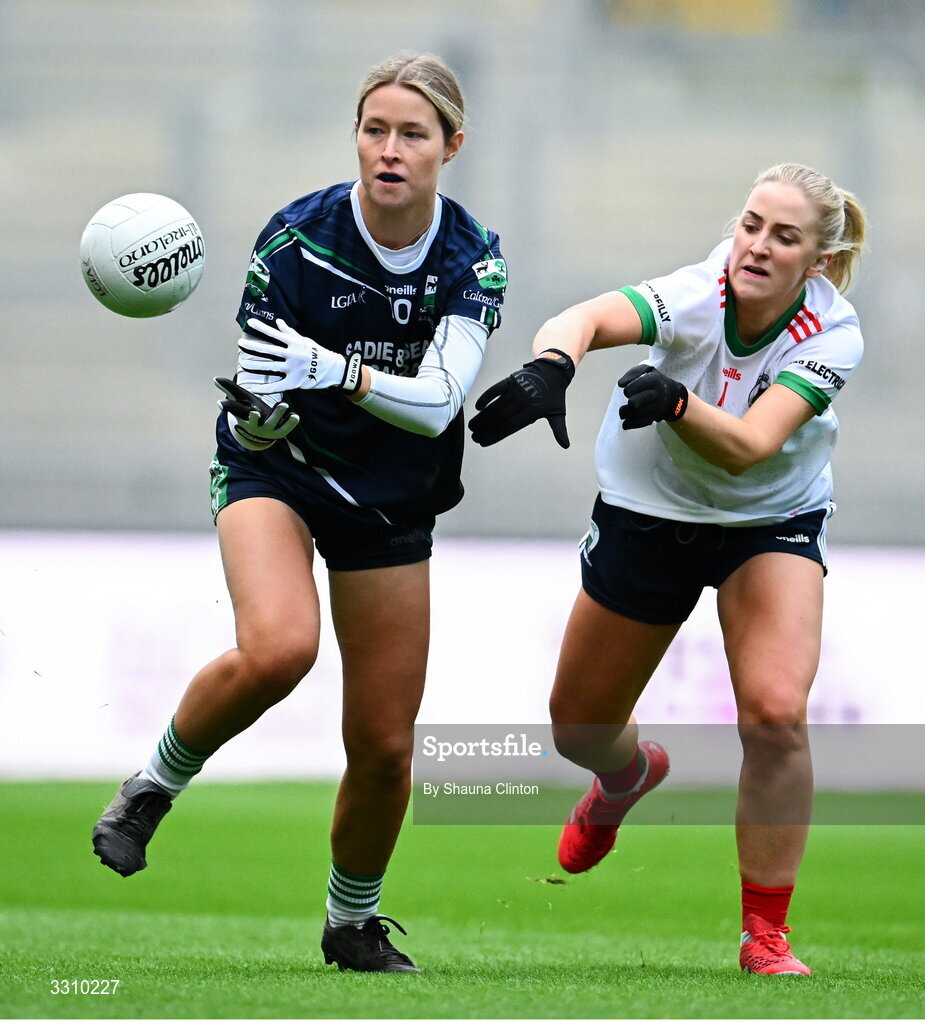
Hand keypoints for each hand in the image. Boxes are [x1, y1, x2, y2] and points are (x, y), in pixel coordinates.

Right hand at [214, 376, 299, 450]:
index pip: (234, 410)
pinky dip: (290, 423)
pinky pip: (285, 429)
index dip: (227, 407)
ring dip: (277, 414)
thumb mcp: (241, 399)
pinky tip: (295, 415)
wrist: (261, 432)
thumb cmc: (250, 410)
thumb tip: (214, 379)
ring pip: (271, 423)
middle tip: (255, 411)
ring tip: (284, 404)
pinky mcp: (279, 432)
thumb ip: (229, 389)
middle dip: (254, 417)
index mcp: (243, 416)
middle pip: (253, 421)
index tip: (220, 403)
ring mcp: (267, 429)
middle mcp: (254, 424)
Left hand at [237, 317, 361, 393]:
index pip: (275, 334)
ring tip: (243, 363)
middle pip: (269, 351)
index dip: (262, 328)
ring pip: (270, 367)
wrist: (334, 370)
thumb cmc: (318, 353)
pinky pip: (277, 386)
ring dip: (255, 366)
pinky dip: (265, 388)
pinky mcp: (294, 383)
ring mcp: (293, 369)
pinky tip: (253, 387)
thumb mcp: (305, 341)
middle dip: (253, 347)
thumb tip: (278, 322)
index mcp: (295, 343)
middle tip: (240, 344)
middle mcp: (293, 355)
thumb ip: (289, 333)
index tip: (250, 322)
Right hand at [468, 350, 574, 447]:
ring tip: (472, 426)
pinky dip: (486, 397)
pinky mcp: (511, 380)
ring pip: (496, 406)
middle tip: (474, 437)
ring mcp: (516, 390)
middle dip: (485, 429)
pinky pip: (496, 389)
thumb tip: (565, 445)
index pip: (510, 427)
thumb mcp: (558, 412)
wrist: (553, 371)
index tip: (483, 442)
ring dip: (482, 417)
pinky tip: (478, 407)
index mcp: (533, 412)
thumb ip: (558, 430)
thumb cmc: (555, 395)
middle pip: (500, 418)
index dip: (495, 436)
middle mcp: (523, 401)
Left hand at [617, 364, 688, 429]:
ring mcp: (656, 407)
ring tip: (623, 412)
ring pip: (636, 414)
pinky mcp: (654, 417)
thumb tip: (620, 384)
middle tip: (629, 402)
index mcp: (653, 381)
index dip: (628, 391)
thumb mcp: (647, 370)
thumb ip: (632, 373)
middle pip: (634, 403)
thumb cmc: (654, 381)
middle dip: (629, 403)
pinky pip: (641, 422)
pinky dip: (630, 424)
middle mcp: (655, 394)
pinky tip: (625, 423)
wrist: (672, 395)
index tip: (629, 391)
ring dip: (626, 414)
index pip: (633, 388)